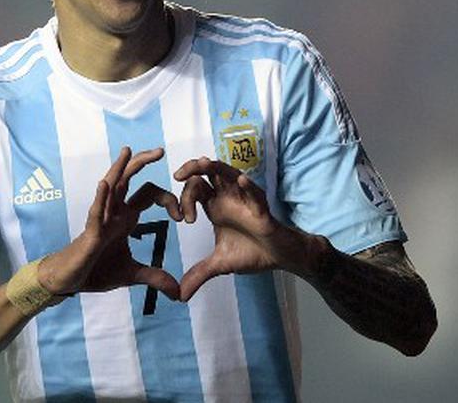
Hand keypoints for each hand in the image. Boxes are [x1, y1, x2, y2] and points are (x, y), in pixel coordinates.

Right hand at [39, 146, 181, 300]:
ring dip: (118, 169)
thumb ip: (155, 277)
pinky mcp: (90, 232)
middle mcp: (113, 212)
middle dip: (142, 163)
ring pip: (109, 188)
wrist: (72, 281)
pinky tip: (105, 184)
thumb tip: (177, 293)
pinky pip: (95, 212)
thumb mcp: (132, 274)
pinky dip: (101, 198)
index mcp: (124, 218)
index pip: (148, 195)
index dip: (168, 199)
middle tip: (160, 150)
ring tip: (127, 151)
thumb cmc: (97, 270)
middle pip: (128, 180)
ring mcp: (100, 220)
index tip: (183, 216)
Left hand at [174, 158, 312, 299]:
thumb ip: (199, 274)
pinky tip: (241, 181)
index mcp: (214, 206)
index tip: (183, 219)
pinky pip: (255, 195)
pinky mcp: (262, 210)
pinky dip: (248, 188)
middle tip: (177, 177)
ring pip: (228, 173)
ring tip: (201, 163)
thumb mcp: (220, 265)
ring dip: (214, 167)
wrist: (280, 258)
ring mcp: (244, 200)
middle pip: (206, 173)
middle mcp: (227, 198)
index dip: (184, 198)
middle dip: (191, 171)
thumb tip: (179, 296)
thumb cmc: (251, 253)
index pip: (194, 189)